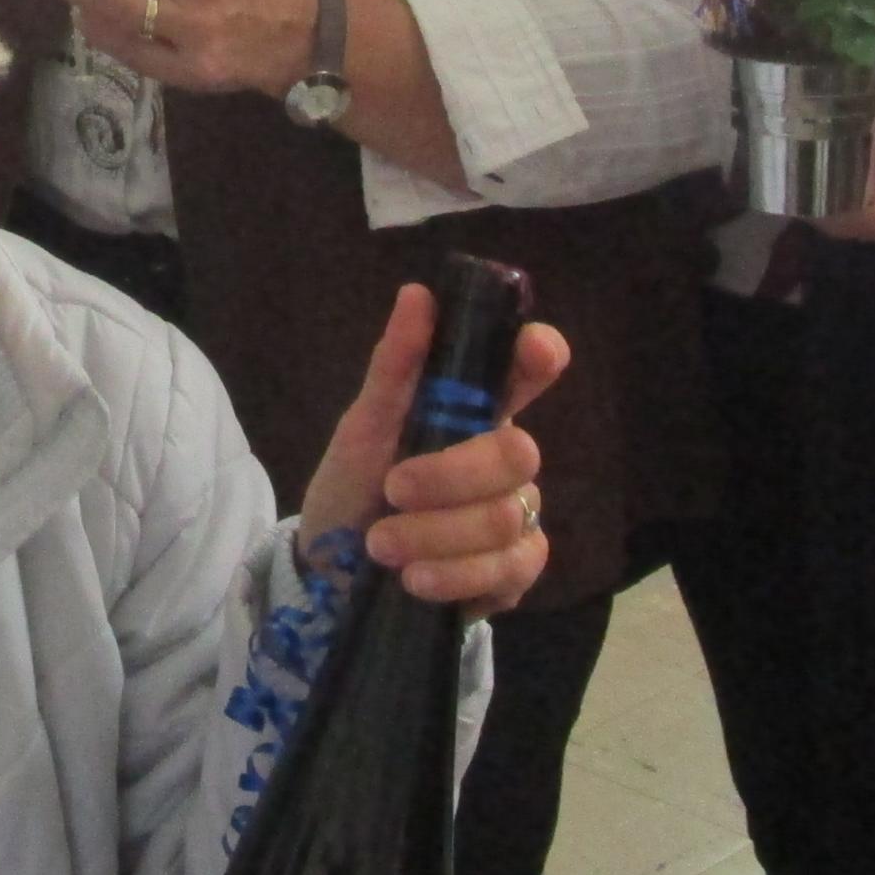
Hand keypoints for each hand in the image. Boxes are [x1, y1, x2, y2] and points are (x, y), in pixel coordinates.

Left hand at [294, 284, 567, 611]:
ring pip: (505, 519)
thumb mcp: (362, 429)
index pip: (528, 370)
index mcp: (474, 411)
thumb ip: (394, 368)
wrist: (334, 570)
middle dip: (448, 477)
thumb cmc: (354, 486)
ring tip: (381, 546)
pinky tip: (415, 580)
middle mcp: (504, 461)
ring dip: (433, 534)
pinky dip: (454, 576)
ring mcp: (516, 517)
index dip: (540, 356)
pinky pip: (510, 570)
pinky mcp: (513, 573)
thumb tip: (417, 293)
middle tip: (392, 489)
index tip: (535, 349)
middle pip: (516, 455)